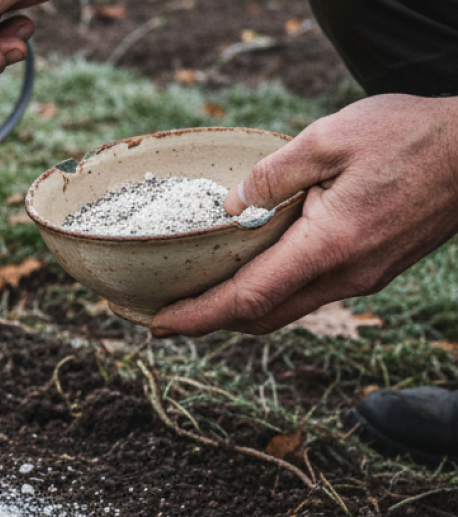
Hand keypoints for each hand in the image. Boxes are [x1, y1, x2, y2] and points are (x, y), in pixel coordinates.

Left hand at [151, 94, 457, 336]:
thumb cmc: (411, 136)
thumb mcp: (330, 137)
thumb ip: (272, 174)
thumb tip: (229, 207)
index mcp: (330, 245)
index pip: (249, 298)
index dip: (199, 317)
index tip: (158, 325)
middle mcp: (346, 275)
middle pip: (263, 317)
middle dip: (210, 322)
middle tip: (165, 314)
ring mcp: (364, 278)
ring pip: (288, 308)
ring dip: (241, 309)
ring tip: (198, 294)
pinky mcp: (374, 270)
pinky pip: (311, 293)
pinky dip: (272, 292)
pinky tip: (251, 271)